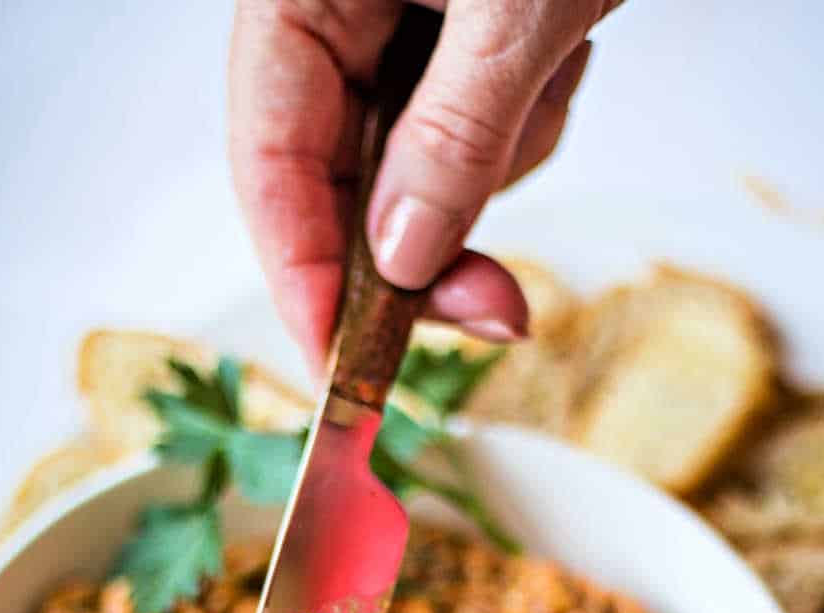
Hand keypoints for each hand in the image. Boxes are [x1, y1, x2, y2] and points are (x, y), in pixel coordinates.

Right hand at [228, 1, 619, 370]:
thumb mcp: (518, 1)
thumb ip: (454, 135)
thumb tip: (404, 261)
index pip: (267, 160)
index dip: (299, 276)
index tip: (341, 366)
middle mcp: (332, 15)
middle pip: (339, 185)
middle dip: (424, 247)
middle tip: (494, 306)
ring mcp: (390, 31)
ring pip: (416, 173)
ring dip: (494, 163)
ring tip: (551, 64)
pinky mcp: (447, 44)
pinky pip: (471, 134)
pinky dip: (523, 124)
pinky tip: (557, 54)